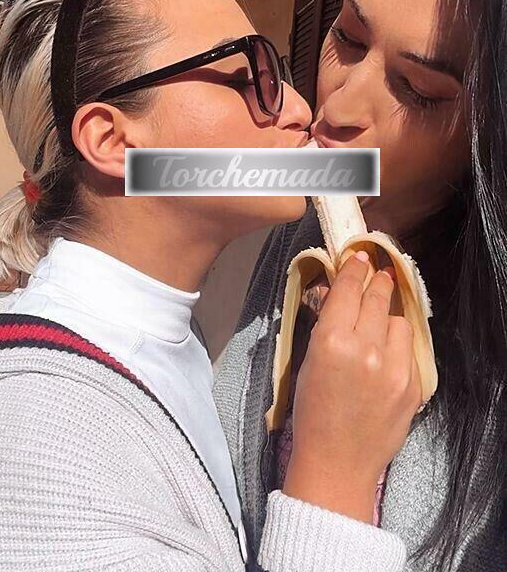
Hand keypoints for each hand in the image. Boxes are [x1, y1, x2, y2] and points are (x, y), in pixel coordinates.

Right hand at [282, 251, 421, 522]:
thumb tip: (340, 294)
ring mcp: (393, 367)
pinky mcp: (412, 384)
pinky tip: (385, 354)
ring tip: (377, 326)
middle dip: (376, 282)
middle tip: (377, 272)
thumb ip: (326, 325)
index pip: (348, 289)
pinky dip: (397, 345)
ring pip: (397, 320)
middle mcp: (365, 348)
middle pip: (377, 297)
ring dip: (386, 317)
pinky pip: (408, 348)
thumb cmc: (311, 412)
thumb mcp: (308, 361)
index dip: (354, 268)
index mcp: (331, 341)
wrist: (337, 462)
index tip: (359, 256)